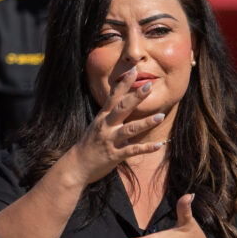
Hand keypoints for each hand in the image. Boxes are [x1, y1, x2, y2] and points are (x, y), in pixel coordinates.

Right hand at [66, 66, 166, 184]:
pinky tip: (158, 145)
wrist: (75, 166)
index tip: (133, 70)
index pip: (113, 97)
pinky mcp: (114, 156)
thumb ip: (110, 117)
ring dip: (146, 123)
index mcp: (102, 118)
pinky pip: (132, 151)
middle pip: (122, 109)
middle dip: (136, 97)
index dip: (124, 84)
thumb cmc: (88, 145)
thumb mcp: (97, 127)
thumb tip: (124, 106)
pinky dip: (146, 148)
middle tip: (149, 86)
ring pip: (129, 130)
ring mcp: (109, 141)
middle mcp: (105, 126)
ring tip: (161, 116)